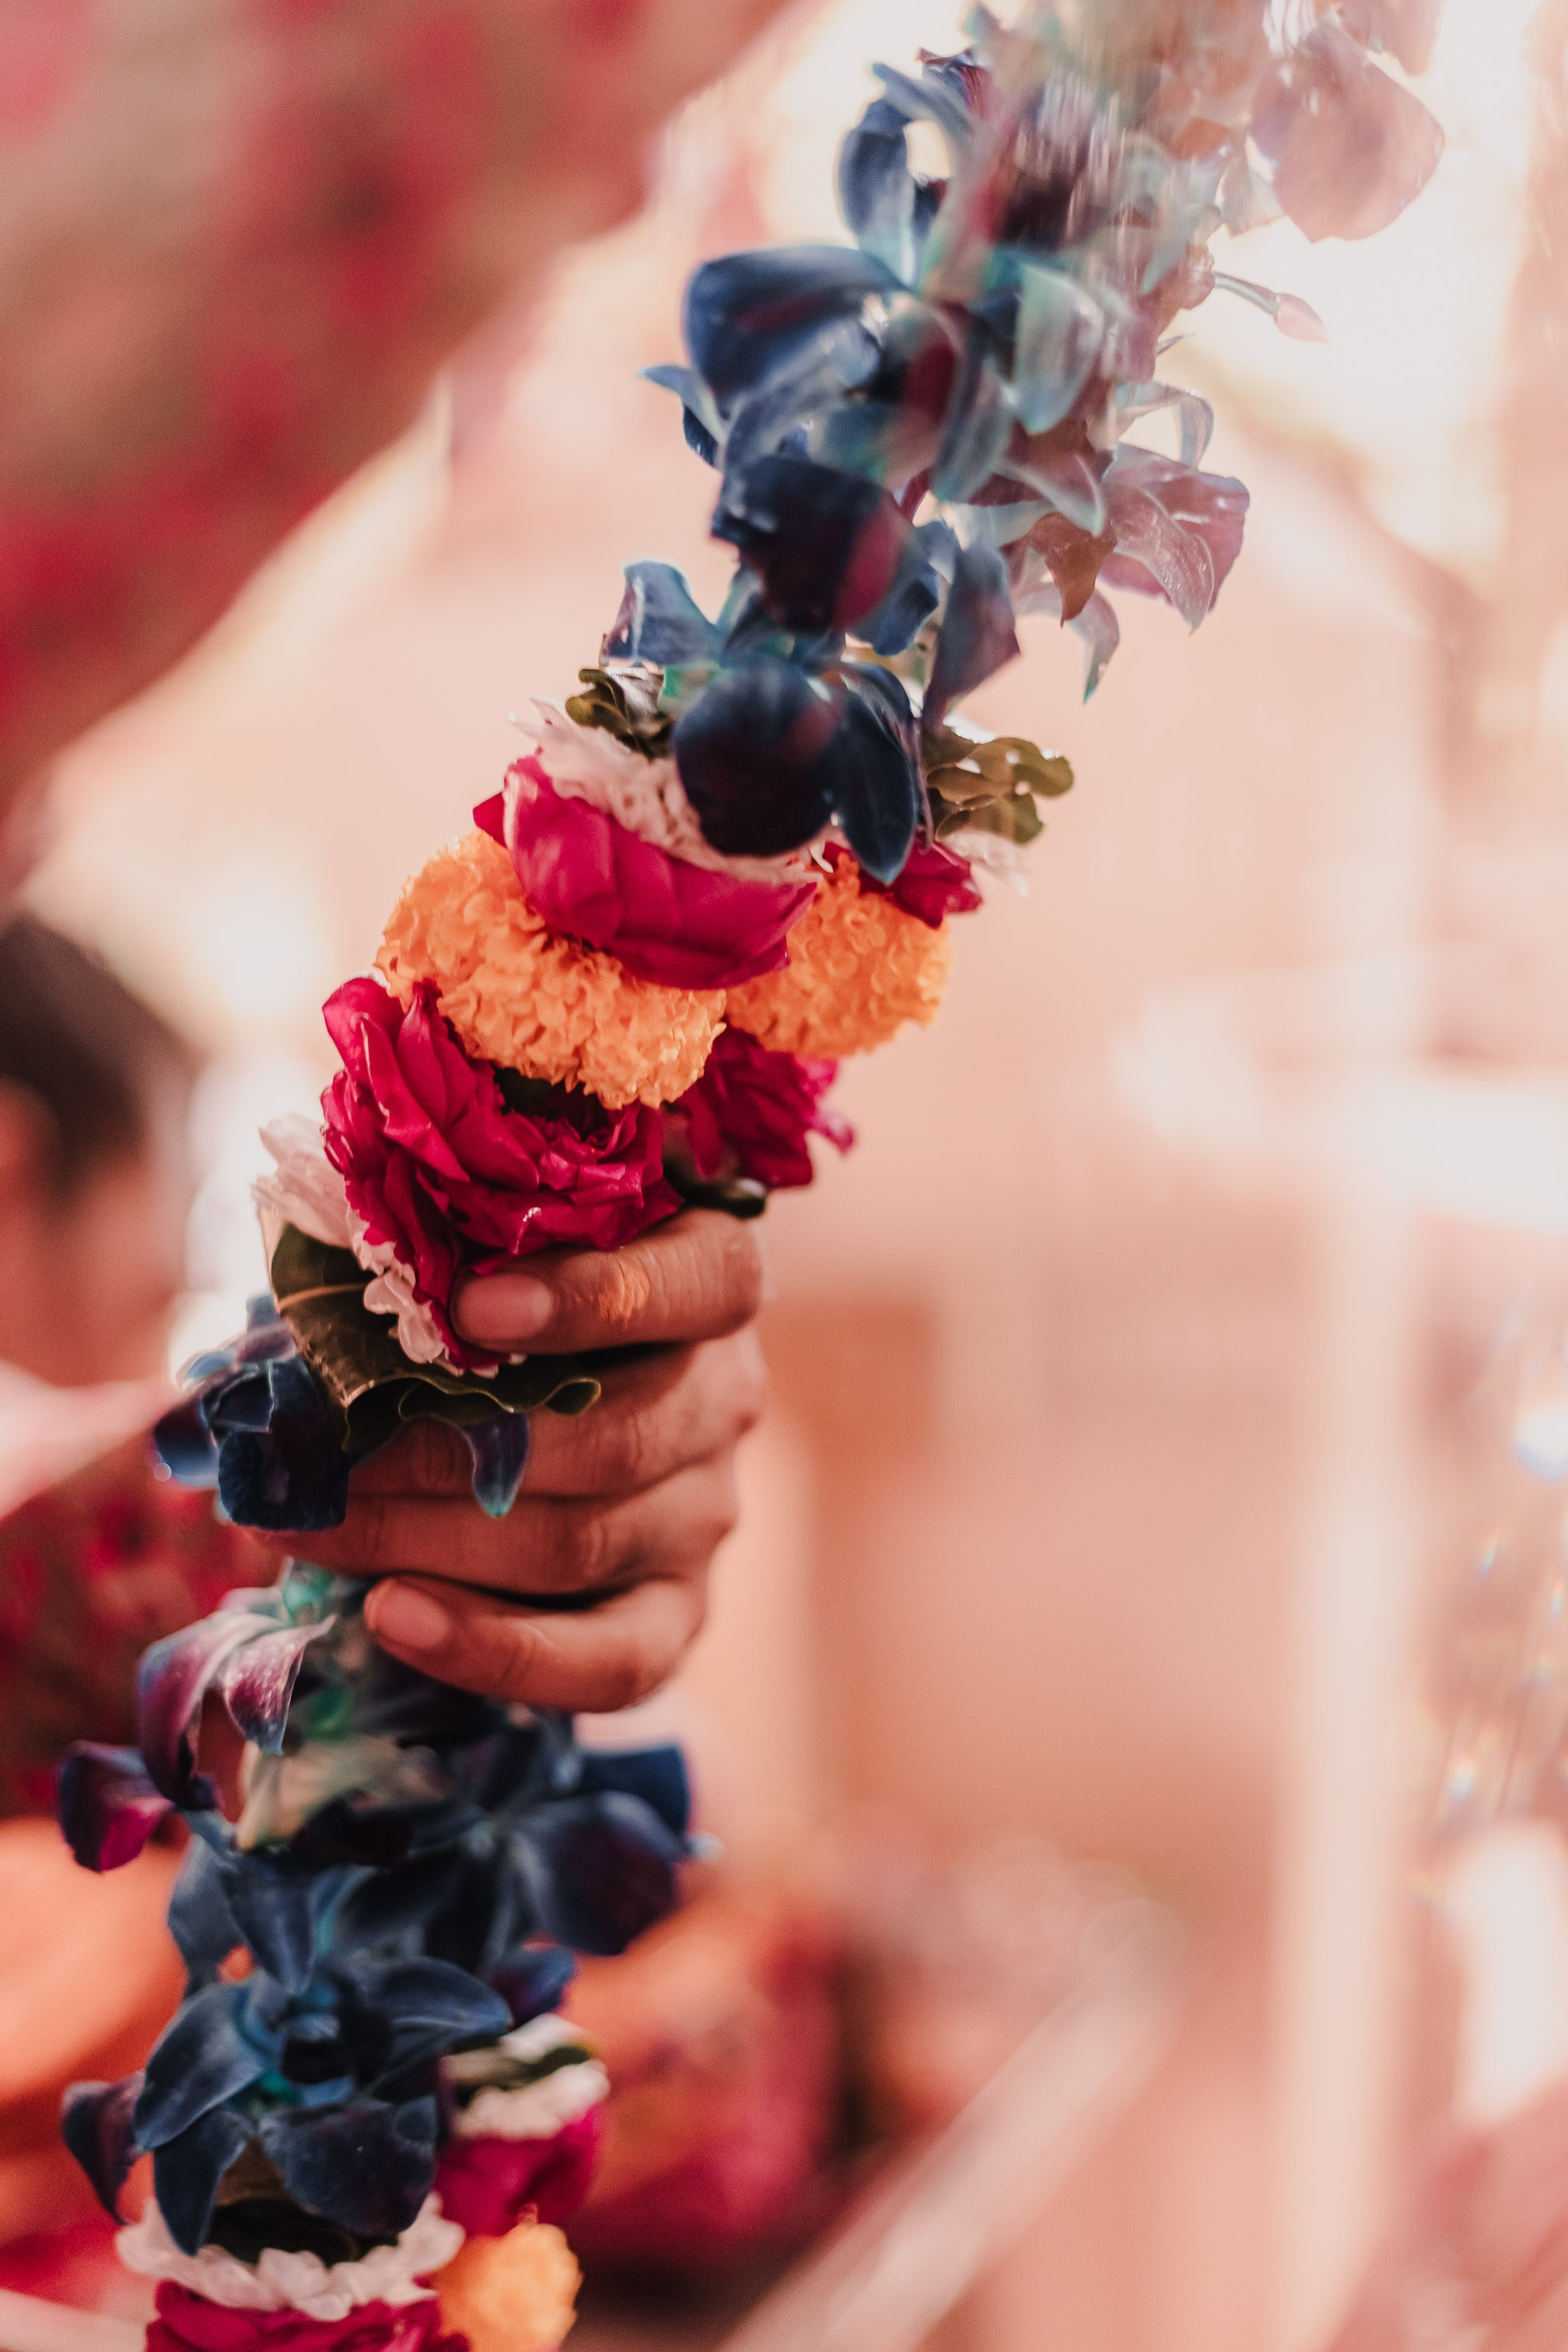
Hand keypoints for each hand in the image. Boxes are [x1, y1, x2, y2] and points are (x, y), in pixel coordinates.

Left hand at [267, 1210, 766, 1712]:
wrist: (543, 1406)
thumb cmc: (494, 1300)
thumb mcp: (483, 1251)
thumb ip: (437, 1254)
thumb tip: (291, 1312)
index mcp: (710, 1279)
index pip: (700, 1281)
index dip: (594, 1296)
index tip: (468, 1308)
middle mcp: (727, 1398)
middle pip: (616, 1434)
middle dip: (443, 1447)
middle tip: (313, 1450)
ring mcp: (707, 1513)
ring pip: (582, 1540)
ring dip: (424, 1538)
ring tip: (301, 1527)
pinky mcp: (677, 1613)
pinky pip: (607, 1663)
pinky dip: (492, 1649)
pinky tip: (391, 1618)